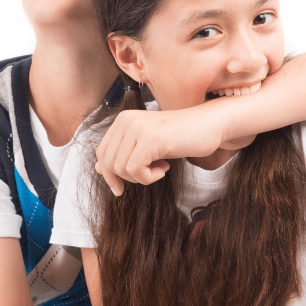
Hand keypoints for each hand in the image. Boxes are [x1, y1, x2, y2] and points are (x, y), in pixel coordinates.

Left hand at [95, 105, 224, 194]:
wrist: (208, 125)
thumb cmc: (179, 137)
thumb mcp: (147, 145)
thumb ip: (123, 153)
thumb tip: (98, 168)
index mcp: (123, 119)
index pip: (101, 153)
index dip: (109, 174)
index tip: (122, 187)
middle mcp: (127, 120)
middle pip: (108, 163)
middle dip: (125, 178)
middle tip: (148, 175)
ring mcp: (137, 128)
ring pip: (121, 169)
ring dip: (141, 178)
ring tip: (160, 168)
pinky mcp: (150, 139)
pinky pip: (135, 170)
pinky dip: (149, 178)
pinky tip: (165, 168)